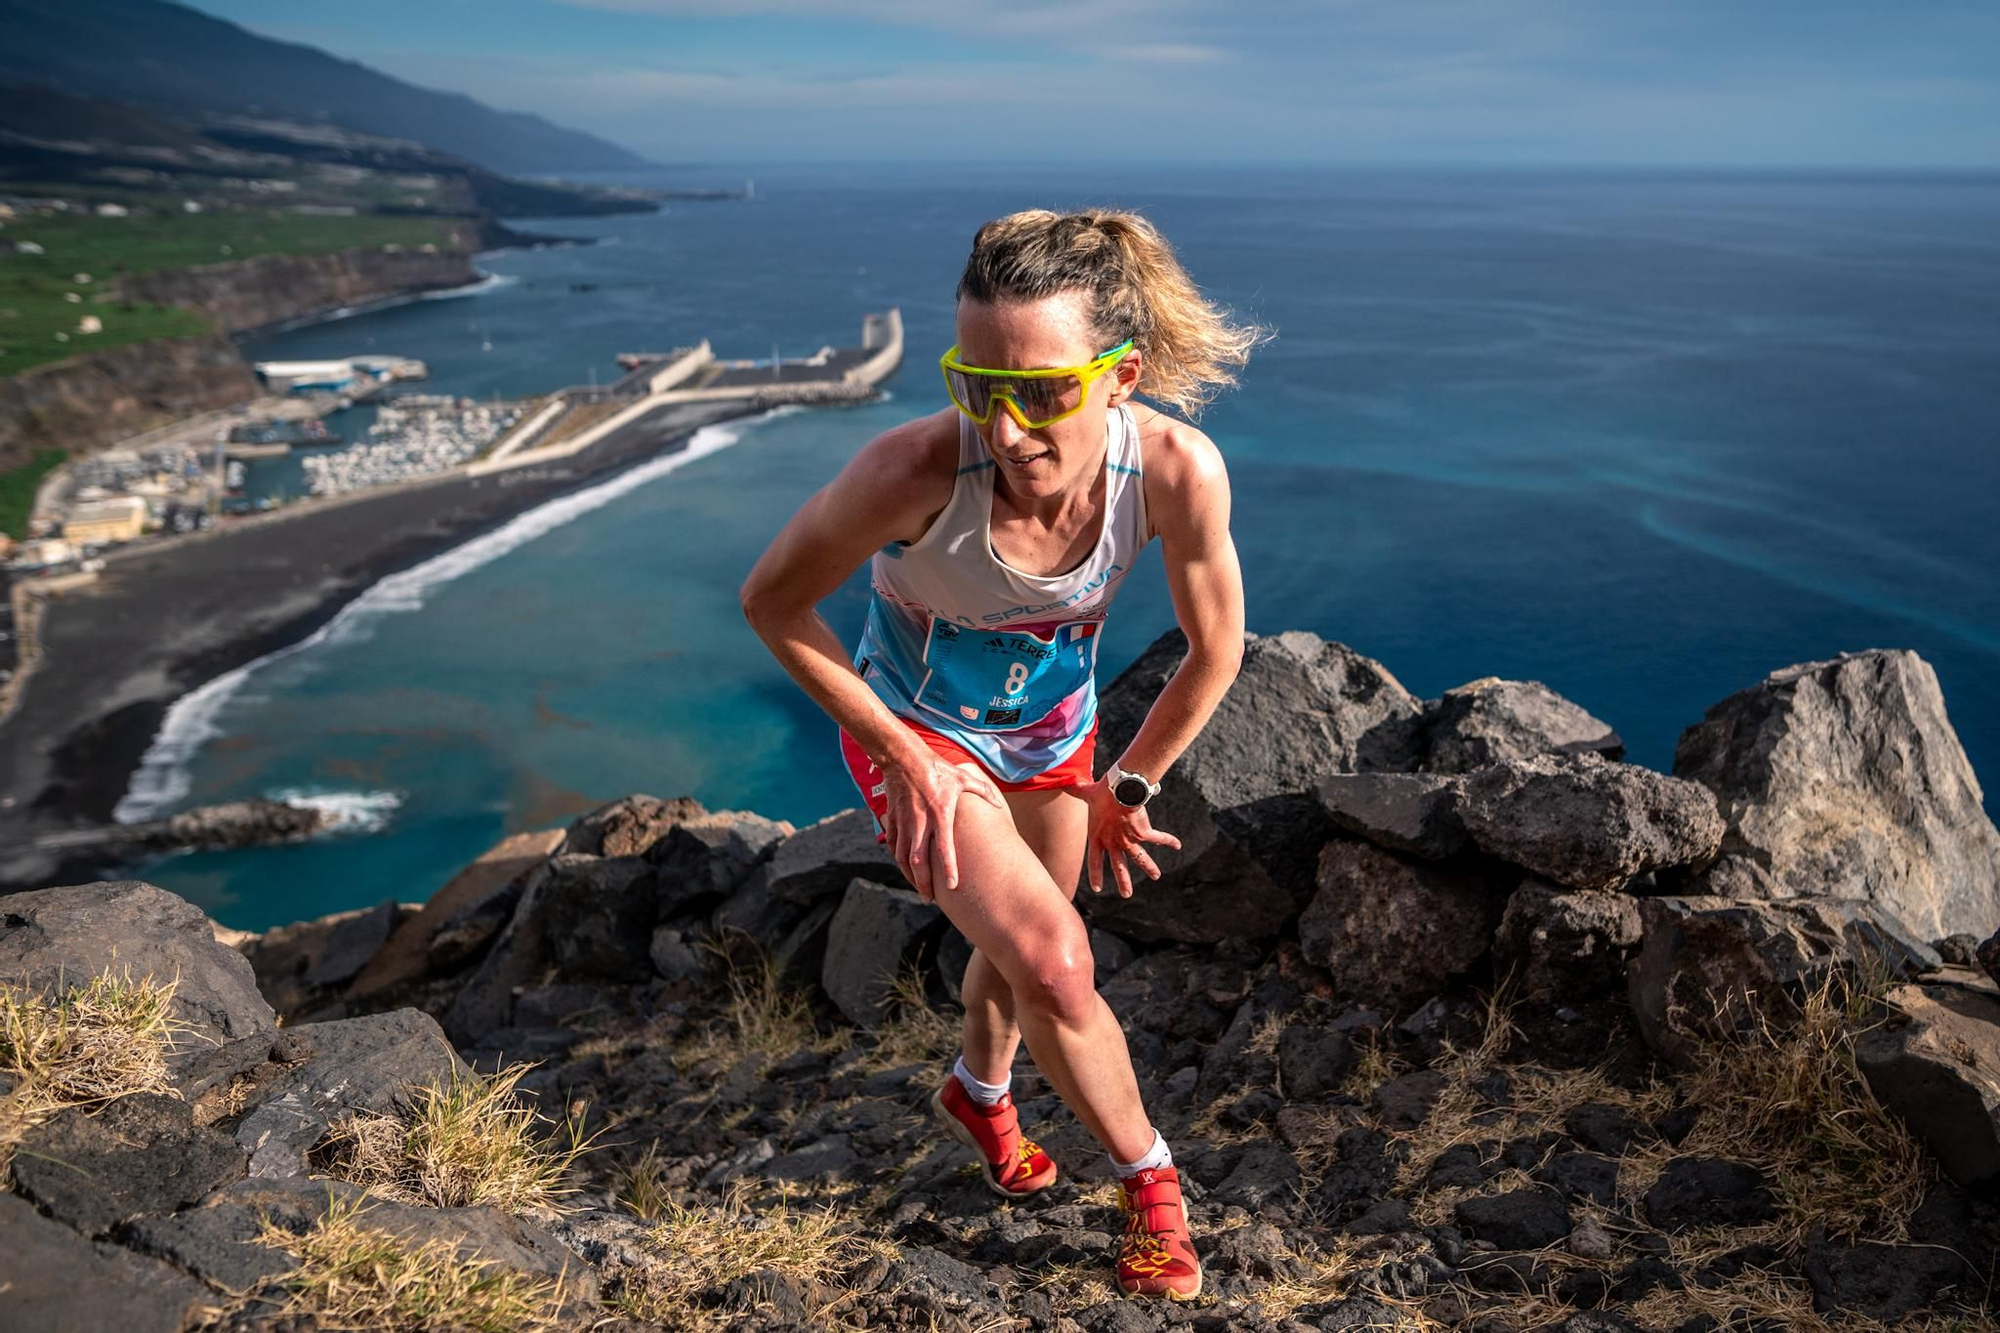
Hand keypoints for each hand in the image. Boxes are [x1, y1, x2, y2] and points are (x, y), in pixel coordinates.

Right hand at [879, 752, 1005, 902]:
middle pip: (919, 861)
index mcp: (940, 814)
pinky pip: (894, 846)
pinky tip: (906, 868)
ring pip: (903, 857)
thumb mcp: (962, 777)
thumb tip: (999, 805)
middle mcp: (920, 822)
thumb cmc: (936, 768)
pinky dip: (899, 860)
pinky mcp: (892, 820)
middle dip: (923, 884)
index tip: (953, 887)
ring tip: (920, 888)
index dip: (949, 869)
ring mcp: (904, 822)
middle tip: (930, 899)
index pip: (944, 848)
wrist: (903, 757)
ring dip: (910, 876)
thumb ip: (983, 791)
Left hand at [1085, 779, 1181, 898]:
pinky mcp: (1143, 833)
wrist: (1121, 789)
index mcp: (1098, 837)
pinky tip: (1178, 845)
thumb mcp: (1087, 792)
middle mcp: (1113, 842)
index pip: (1095, 861)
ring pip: (1140, 859)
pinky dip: (1169, 841)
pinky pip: (1158, 839)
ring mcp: (1129, 840)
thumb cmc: (1103, 792)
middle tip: (1127, 894)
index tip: (1098, 888)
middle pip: (1119, 867)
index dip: (1096, 875)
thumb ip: (1077, 790)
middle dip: (1124, 882)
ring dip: (1149, 868)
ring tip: (1156, 876)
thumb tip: (1066, 781)